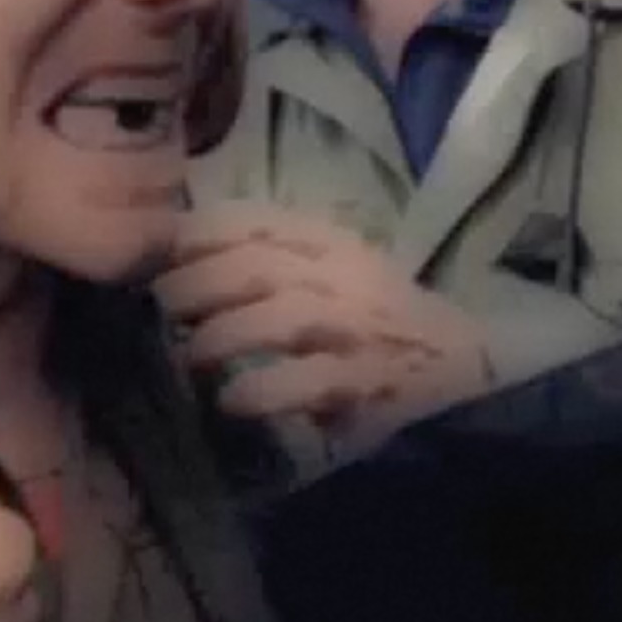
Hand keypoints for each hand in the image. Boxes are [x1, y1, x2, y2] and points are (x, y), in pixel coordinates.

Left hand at [154, 205, 494, 454]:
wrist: (464, 353)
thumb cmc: (372, 308)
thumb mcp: (325, 261)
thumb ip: (263, 252)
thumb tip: (169, 258)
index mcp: (323, 238)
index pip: (250, 219)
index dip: (193, 234)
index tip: (157, 256)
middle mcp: (339, 273)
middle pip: (253, 266)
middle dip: (193, 286)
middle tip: (160, 311)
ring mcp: (355, 325)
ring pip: (279, 318)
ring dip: (220, 337)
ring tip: (189, 357)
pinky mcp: (367, 378)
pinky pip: (309, 381)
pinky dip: (263, 390)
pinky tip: (230, 401)